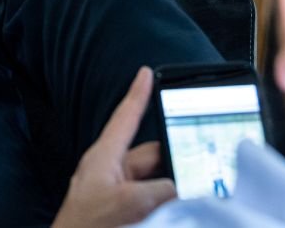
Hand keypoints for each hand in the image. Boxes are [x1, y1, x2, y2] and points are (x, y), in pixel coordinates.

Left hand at [52, 67, 176, 227]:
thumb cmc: (84, 227)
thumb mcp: (126, 204)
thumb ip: (159, 191)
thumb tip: (184, 187)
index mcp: (105, 157)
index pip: (125, 117)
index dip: (138, 93)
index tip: (146, 72)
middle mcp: (112, 171)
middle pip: (151, 154)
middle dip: (175, 157)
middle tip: (200, 161)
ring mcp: (117, 192)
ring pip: (155, 180)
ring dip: (173, 184)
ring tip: (192, 190)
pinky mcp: (123, 210)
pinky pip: (152, 198)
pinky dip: (167, 201)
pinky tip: (180, 207)